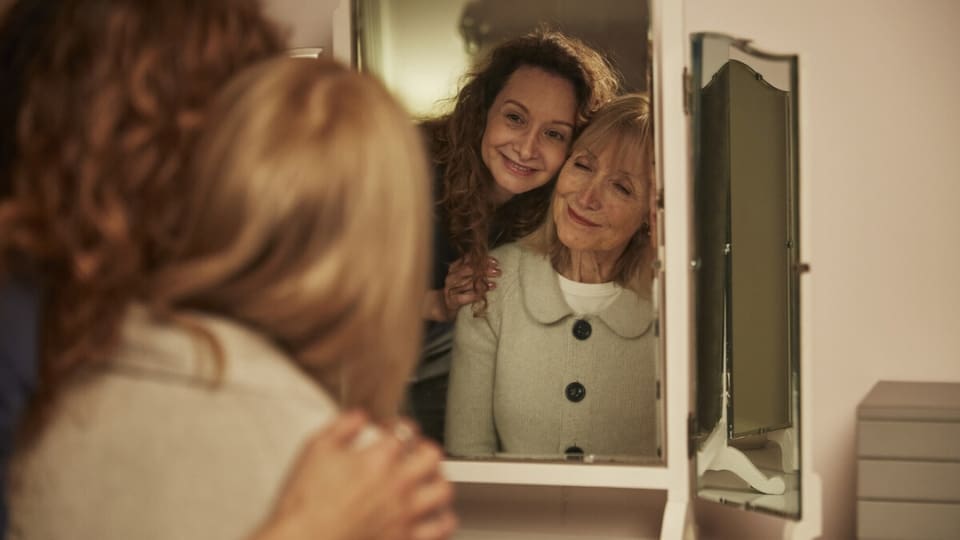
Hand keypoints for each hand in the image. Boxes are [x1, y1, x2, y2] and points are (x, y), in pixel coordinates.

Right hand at [252, 412, 456, 539]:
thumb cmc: (305, 503)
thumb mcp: (315, 449)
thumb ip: (342, 426)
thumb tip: (360, 416)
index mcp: (378, 459)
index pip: (404, 430)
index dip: (399, 425)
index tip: (393, 430)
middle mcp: (398, 485)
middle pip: (432, 457)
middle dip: (425, 449)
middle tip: (416, 452)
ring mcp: (405, 515)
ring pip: (443, 492)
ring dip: (437, 482)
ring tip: (428, 482)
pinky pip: (441, 529)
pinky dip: (441, 520)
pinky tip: (431, 516)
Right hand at [440, 256, 498, 320]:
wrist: (446, 304)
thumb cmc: (460, 288)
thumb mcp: (466, 276)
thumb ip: (476, 268)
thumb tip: (494, 263)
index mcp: (455, 267)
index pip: (469, 259)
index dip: (483, 259)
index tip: (495, 262)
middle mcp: (452, 276)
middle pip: (470, 269)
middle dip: (485, 270)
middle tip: (498, 272)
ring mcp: (451, 288)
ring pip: (469, 282)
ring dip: (483, 283)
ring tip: (494, 284)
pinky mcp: (453, 300)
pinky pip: (467, 296)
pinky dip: (477, 295)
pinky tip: (485, 294)